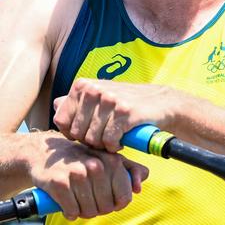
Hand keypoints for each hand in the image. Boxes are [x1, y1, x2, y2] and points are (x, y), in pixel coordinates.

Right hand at [28, 131, 148, 220]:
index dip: (118, 204)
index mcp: (112, 161)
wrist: (48, 153)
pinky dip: (71, 213)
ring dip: (85, 212)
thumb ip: (130, 170)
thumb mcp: (109, 158)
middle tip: (92, 202)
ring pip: (89, 211)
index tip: (111, 202)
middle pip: (106, 206)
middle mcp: (96, 166)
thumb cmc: (84, 158)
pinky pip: (72, 211)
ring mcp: (77, 174)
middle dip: (100, 209)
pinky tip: (70, 205)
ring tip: (81, 203)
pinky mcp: (58, 184)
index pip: (124, 196)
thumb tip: (138, 187)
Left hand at [53, 78, 176, 151]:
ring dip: (104, 144)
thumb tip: (55, 104)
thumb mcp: (101, 97)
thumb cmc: (127, 103)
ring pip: (93, 139)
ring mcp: (110, 100)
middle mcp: (94, 90)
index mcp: (83, 85)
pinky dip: (116, 146)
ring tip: (114, 137)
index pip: (61, 120)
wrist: (162, 103)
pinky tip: (123, 140)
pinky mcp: (125, 112)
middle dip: (89, 140)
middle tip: (105, 136)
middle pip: (77, 132)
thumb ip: (77, 101)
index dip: (73, 133)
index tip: (88, 133)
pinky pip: (109, 140)